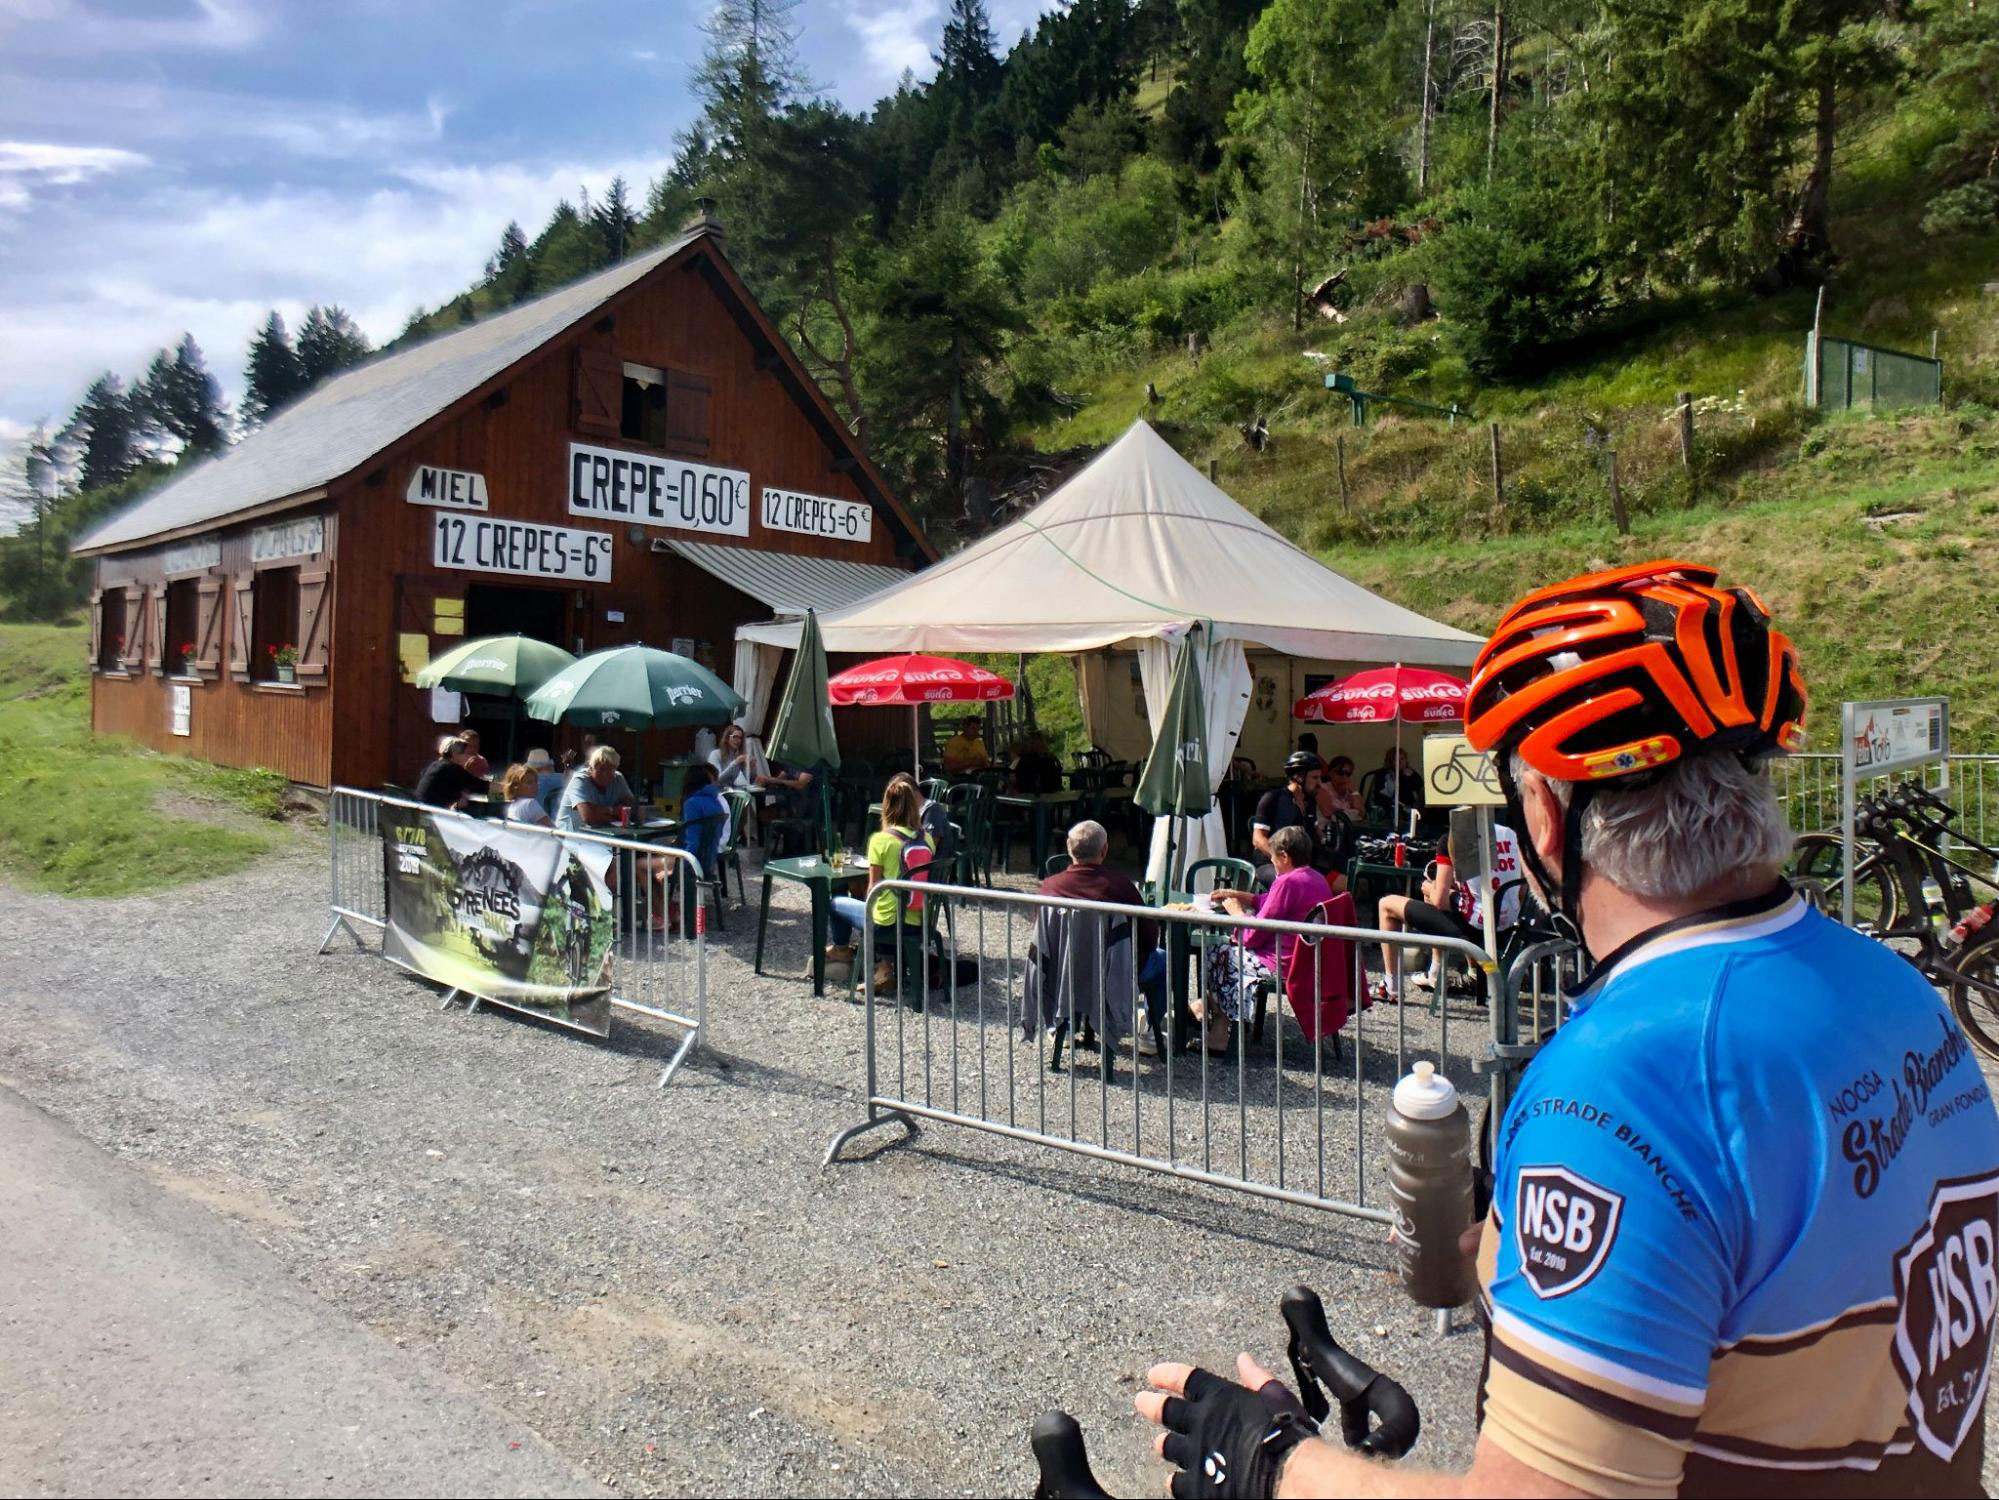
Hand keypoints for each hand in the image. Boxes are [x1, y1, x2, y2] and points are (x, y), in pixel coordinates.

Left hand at [1136, 1356, 1315, 1498]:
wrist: (1289, 1477)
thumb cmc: (1287, 1435)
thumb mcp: (1276, 1398)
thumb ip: (1256, 1378)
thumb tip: (1244, 1359)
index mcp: (1219, 1397)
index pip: (1185, 1379)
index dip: (1167, 1375)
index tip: (1153, 1375)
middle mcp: (1201, 1423)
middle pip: (1167, 1411)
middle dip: (1152, 1405)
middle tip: (1141, 1402)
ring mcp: (1195, 1455)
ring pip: (1169, 1448)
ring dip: (1164, 1445)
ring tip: (1159, 1444)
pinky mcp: (1197, 1486)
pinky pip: (1177, 1483)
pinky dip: (1175, 1481)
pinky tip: (1174, 1481)